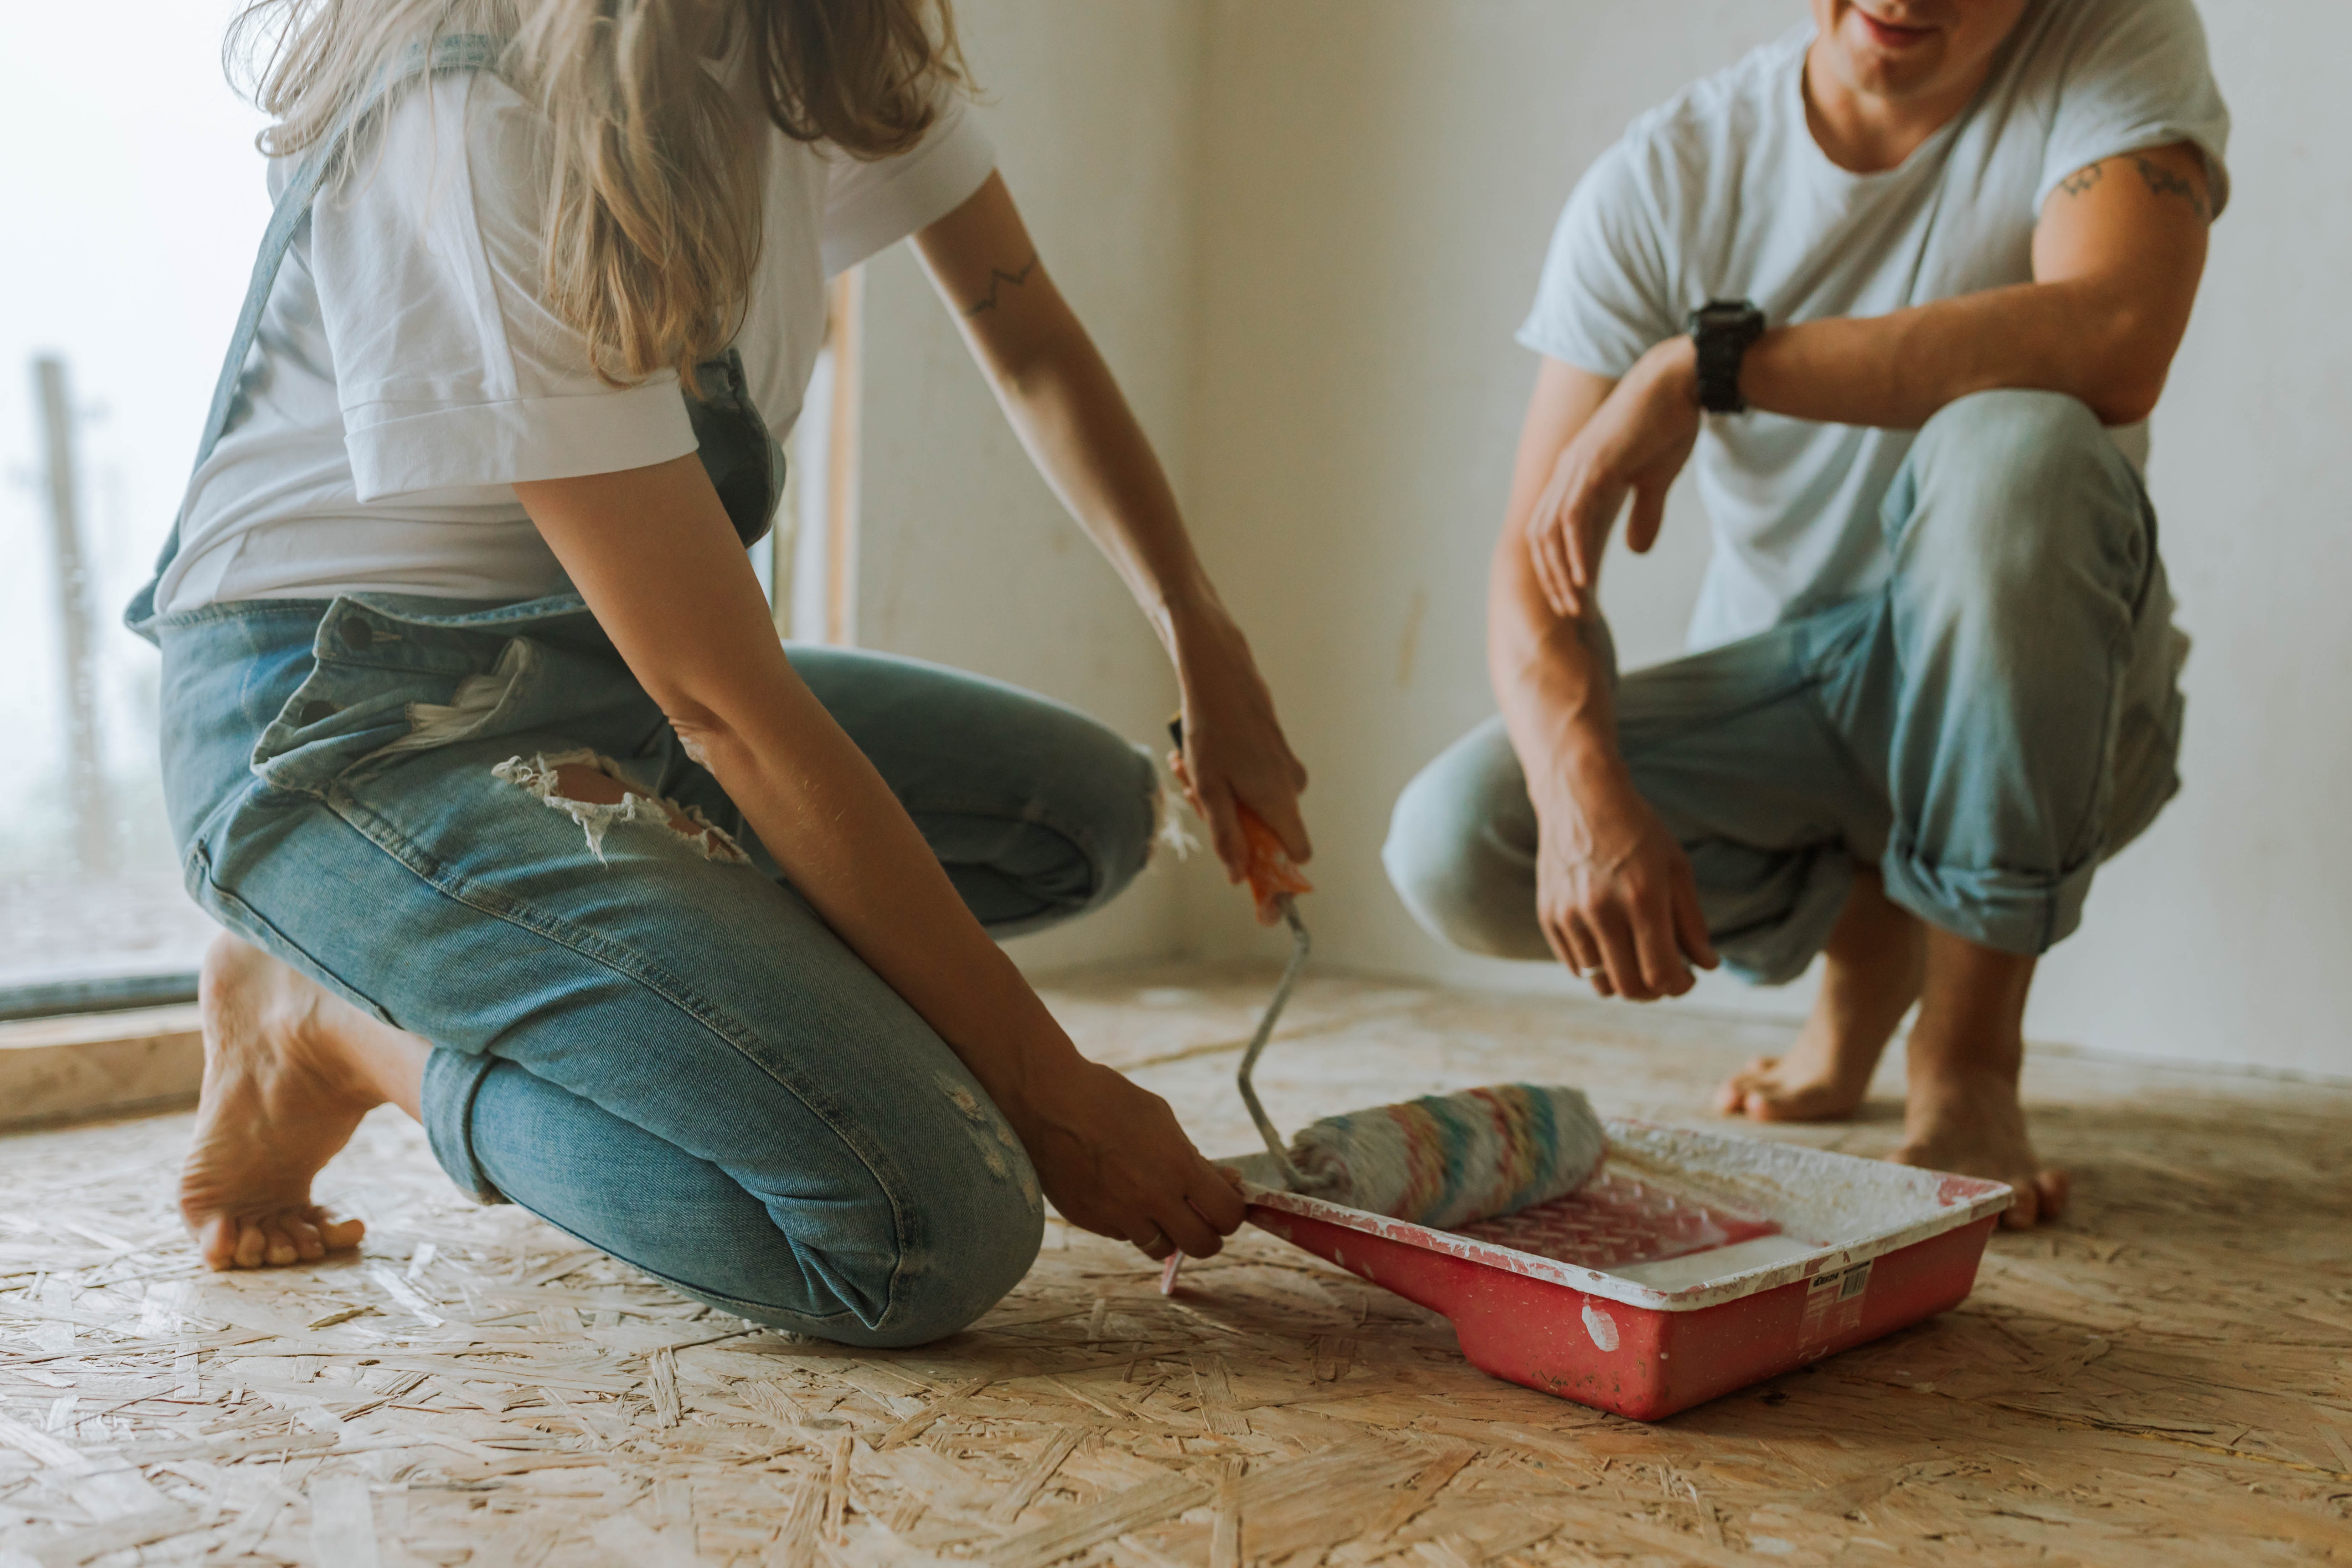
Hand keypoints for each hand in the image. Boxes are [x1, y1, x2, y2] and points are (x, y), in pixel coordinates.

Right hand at [1006, 1058, 1247, 1259]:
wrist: (1046, 1101)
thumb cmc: (1107, 1098)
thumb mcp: (1160, 1117)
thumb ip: (1192, 1156)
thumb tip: (1223, 1181)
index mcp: (1177, 1166)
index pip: (1228, 1215)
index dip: (1232, 1212)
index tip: (1225, 1202)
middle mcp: (1151, 1198)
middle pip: (1203, 1246)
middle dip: (1208, 1234)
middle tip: (1200, 1216)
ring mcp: (1118, 1214)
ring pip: (1160, 1248)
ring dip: (1167, 1233)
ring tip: (1156, 1204)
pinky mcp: (1090, 1221)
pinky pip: (1123, 1235)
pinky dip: (1129, 1222)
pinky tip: (1118, 1193)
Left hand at [1167, 596, 1310, 910]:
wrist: (1217, 668)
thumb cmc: (1211, 727)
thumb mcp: (1209, 789)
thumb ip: (1226, 837)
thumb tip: (1238, 877)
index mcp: (1280, 800)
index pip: (1298, 855)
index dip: (1277, 874)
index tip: (1252, 885)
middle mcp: (1290, 784)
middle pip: (1265, 829)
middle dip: (1228, 824)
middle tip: (1193, 795)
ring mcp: (1283, 764)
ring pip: (1251, 801)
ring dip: (1218, 796)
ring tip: (1188, 766)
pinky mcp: (1273, 747)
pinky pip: (1250, 777)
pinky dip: (1224, 774)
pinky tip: (1197, 754)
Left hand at [1525, 337, 1701, 617]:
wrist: (1682, 382)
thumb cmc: (1669, 424)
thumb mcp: (1654, 480)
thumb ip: (1643, 514)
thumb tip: (1636, 550)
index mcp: (1576, 475)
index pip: (1549, 530)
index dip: (1555, 567)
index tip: (1573, 598)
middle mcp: (1566, 471)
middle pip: (1540, 537)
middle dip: (1551, 579)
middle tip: (1571, 614)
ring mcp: (1576, 467)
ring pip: (1551, 532)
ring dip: (1561, 574)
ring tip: (1576, 605)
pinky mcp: (1593, 465)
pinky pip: (1573, 517)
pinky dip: (1574, 552)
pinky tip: (1584, 580)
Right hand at [1535, 770, 1716, 1000]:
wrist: (1579, 795)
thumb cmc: (1637, 829)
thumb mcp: (1676, 867)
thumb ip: (1692, 921)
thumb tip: (1707, 965)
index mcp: (1642, 898)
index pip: (1661, 974)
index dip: (1680, 986)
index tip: (1687, 978)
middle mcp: (1601, 910)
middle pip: (1630, 986)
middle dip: (1655, 991)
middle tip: (1666, 975)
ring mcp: (1569, 915)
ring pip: (1599, 982)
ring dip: (1624, 981)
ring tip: (1638, 961)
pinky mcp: (1548, 915)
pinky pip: (1575, 965)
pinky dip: (1597, 967)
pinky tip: (1611, 945)